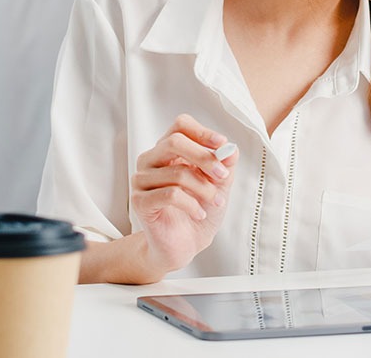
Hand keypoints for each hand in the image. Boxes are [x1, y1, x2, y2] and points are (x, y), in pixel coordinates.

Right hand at [130, 114, 238, 274]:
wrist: (185, 245)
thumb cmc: (199, 210)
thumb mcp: (219, 185)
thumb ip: (225, 165)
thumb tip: (230, 149)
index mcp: (168, 150)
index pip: (180, 126)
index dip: (202, 132)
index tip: (222, 144)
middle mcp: (151, 160)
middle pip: (174, 142)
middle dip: (204, 157)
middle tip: (223, 175)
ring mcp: (141, 180)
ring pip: (177, 172)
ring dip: (204, 188)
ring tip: (216, 201)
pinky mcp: (139, 201)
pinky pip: (170, 195)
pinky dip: (192, 204)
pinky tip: (199, 213)